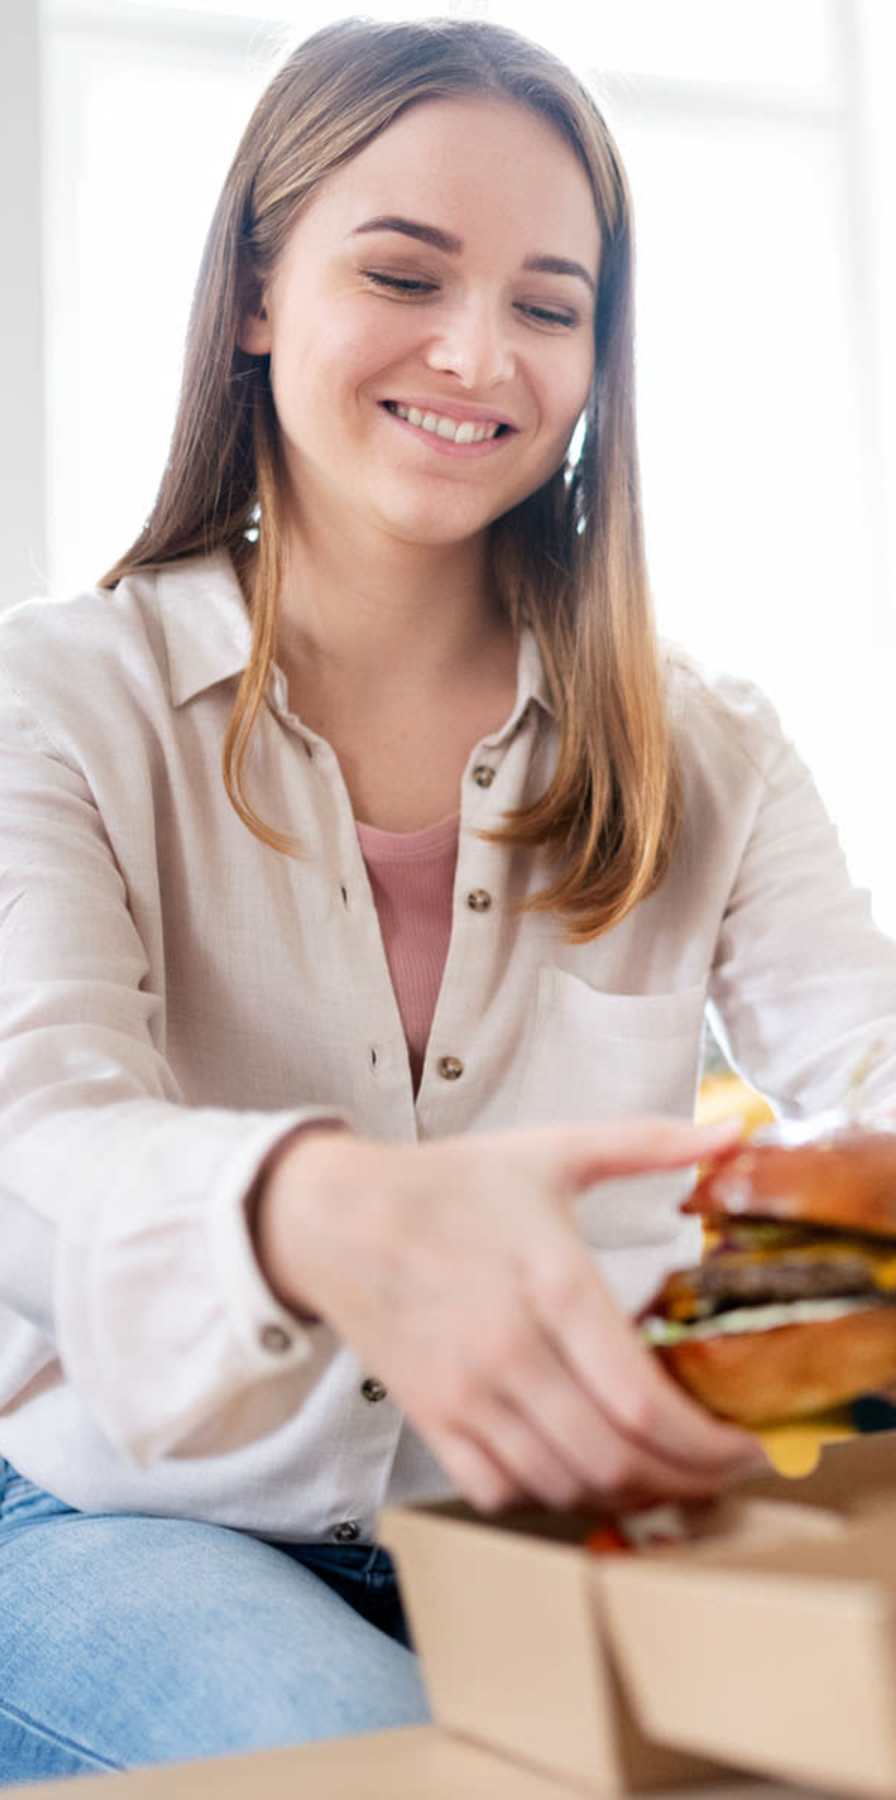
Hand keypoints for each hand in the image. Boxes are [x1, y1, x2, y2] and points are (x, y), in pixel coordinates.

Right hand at [255, 1116, 766, 1512]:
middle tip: (719, 1471)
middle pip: (615, 1461)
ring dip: (625, 1494)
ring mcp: (466, 1394)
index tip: (748, 1445)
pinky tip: (579, 1467)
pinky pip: (501, 1492)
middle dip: (685, 1481)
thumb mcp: (553, 1151)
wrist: (336, 1215)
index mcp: (554, 1283)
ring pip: (564, 1486)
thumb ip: (650, 1144)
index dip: (708, 1445)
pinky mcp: (430, 1418)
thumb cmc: (452, 1183)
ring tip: (664, 1474)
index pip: (643, 1403)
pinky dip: (548, 1495)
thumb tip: (736, 1133)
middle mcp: (511, 1351)